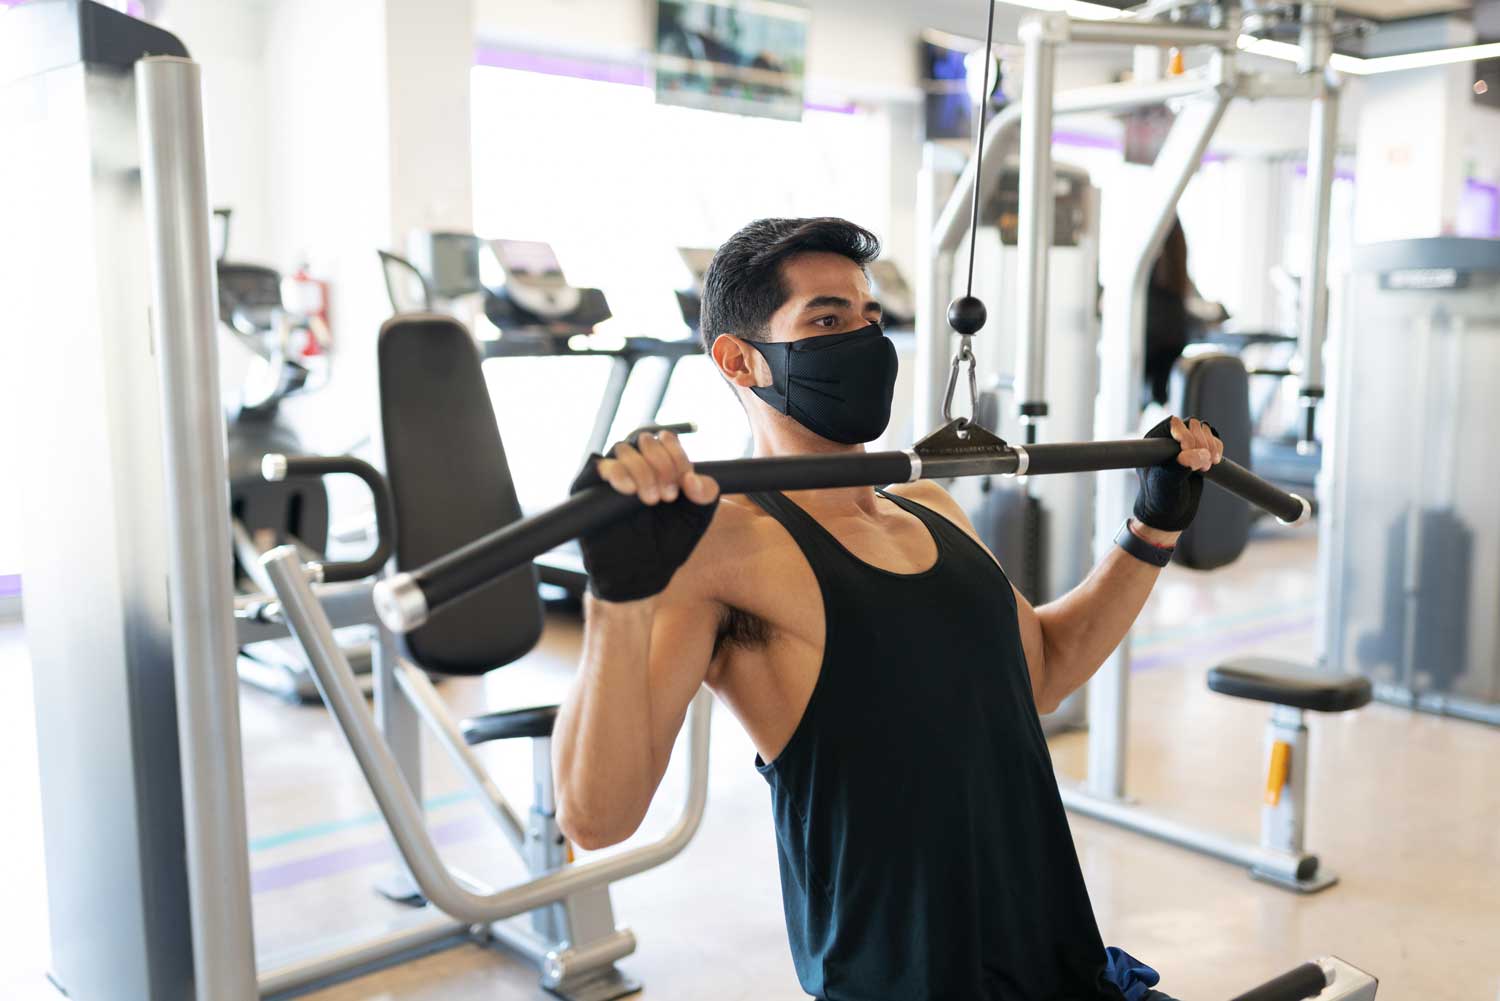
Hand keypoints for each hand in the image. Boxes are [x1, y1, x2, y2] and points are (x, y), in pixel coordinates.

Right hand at [571, 429, 719, 602]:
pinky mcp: (589, 490)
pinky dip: (616, 473)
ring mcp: (611, 477)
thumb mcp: (695, 519)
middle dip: (660, 463)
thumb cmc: (666, 543)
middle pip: (644, 440)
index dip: (676, 454)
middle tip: (668, 495)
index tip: (684, 480)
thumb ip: (704, 496)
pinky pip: (597, 467)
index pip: (665, 440)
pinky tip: (629, 490)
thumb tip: (694, 479)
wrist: (640, 573)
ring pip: (622, 450)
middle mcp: (634, 466)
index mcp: (660, 466)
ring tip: (651, 499)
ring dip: (641, 470)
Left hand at [1132, 416, 1223, 532]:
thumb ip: (1180, 466)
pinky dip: (1218, 448)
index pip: (1174, 423)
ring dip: (1211, 446)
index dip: (1186, 434)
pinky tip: (1215, 462)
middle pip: (1193, 425)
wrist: (1171, 515)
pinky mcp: (1200, 454)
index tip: (1188, 451)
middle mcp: (1169, 441)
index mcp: (1155, 443)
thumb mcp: (1167, 484)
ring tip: (1208, 465)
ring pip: (1205, 431)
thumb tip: (1199, 454)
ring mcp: (1186, 447)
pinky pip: (1213, 440)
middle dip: (1201, 442)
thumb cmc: (1161, 500)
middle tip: (1202, 465)